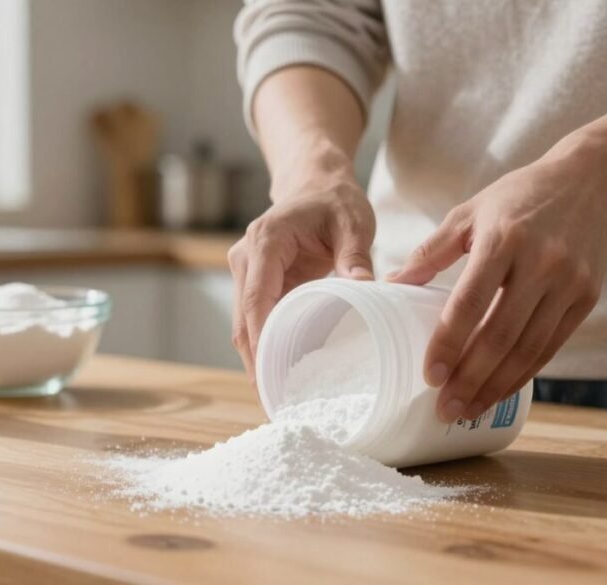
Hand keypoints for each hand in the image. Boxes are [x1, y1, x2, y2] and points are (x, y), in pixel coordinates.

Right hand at [229, 165, 375, 383]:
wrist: (316, 183)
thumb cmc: (335, 200)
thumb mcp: (352, 222)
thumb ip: (355, 255)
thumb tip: (364, 289)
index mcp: (266, 242)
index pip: (257, 299)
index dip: (260, 339)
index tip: (268, 375)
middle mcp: (246, 258)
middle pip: (243, 319)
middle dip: (255, 361)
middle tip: (274, 402)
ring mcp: (247, 272)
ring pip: (244, 324)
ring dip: (257, 359)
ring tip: (277, 398)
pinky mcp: (256, 284)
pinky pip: (256, 320)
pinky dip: (265, 347)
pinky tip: (281, 374)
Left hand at [388, 151, 606, 421]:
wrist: (592, 181)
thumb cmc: (519, 197)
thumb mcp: (469, 212)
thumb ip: (430, 252)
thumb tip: (391, 286)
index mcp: (503, 240)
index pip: (469, 303)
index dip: (448, 343)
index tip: (430, 375)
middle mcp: (540, 263)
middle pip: (500, 335)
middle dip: (470, 379)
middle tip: (444, 409)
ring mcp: (568, 283)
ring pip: (529, 349)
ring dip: (496, 386)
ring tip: (468, 409)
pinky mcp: (587, 297)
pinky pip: (552, 346)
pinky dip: (525, 373)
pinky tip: (501, 389)